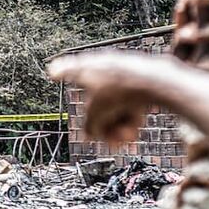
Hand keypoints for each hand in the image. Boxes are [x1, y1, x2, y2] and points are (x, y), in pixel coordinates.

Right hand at [47, 52, 178, 144]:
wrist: (156, 81)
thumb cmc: (120, 93)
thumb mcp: (97, 116)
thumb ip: (89, 127)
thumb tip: (91, 134)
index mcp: (85, 68)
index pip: (67, 69)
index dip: (60, 72)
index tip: (52, 72)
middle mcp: (102, 65)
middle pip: (96, 100)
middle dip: (104, 124)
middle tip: (111, 143)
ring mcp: (122, 69)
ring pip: (115, 103)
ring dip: (119, 124)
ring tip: (128, 137)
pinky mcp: (140, 76)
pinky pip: (130, 99)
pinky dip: (132, 115)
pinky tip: (137, 129)